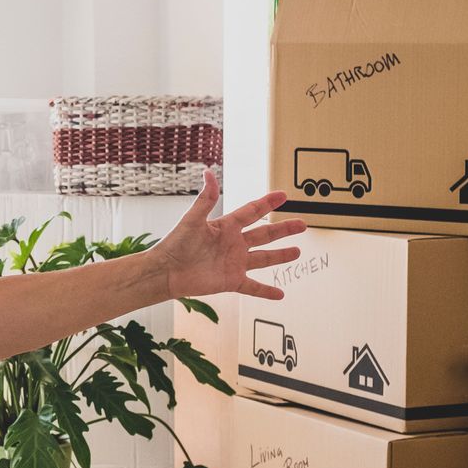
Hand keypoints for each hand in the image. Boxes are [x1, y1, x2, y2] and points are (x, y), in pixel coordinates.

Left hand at [153, 170, 304, 300]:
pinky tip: (280, 294)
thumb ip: (205, 198)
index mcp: (225, 227)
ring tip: (297, 251)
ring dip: (280, 255)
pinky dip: (266, 291)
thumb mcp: (192, 219)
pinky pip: (253, 287)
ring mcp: (234, 263)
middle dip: (283, 229)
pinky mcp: (231, 281)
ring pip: (263, 258)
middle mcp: (233, 244)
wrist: (166, 272)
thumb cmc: (175, 244)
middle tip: (302, 224)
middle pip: (264, 234)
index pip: (252, 211)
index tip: (283, 195)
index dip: (268, 203)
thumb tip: (208, 173)